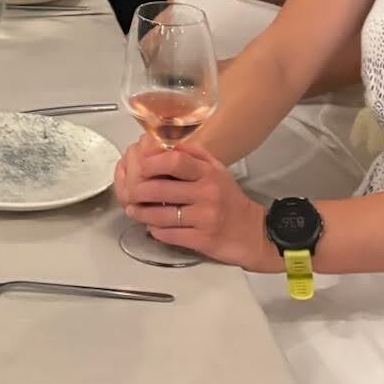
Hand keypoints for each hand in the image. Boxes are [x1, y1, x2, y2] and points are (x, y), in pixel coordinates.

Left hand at [117, 140, 275, 270]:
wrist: (253, 232)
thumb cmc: (230, 199)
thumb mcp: (215, 169)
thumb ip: (192, 154)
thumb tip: (164, 143)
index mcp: (207, 173)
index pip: (175, 160)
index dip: (151, 162)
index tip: (139, 166)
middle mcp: (207, 193)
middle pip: (160, 189)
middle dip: (138, 191)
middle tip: (130, 192)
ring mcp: (205, 218)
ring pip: (161, 215)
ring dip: (141, 213)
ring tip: (134, 210)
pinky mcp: (203, 240)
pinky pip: (170, 235)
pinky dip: (155, 231)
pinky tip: (151, 226)